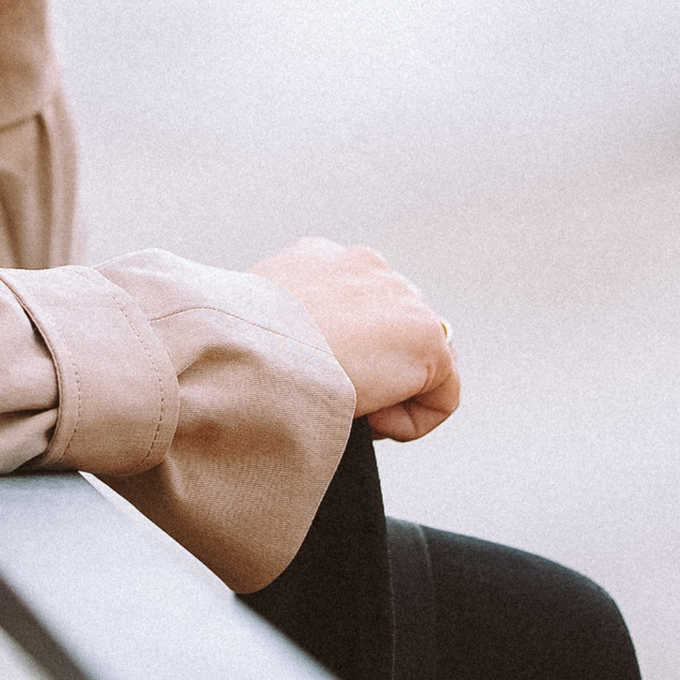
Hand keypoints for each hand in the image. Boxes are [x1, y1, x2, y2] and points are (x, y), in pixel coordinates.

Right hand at [253, 238, 461, 441]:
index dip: (347, 354)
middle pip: (398, 331)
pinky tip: (371, 419)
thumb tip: (301, 353)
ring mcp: (401, 294)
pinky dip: (411, 422)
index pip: (361, 307)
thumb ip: (291, 321)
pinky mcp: (427, 336)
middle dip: (377, 369)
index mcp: (321, 258)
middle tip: (336, 397)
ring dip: (393, 393)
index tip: (317, 379)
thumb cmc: (239, 350)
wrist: (251, 352)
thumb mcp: (258, 321)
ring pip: (421, 364)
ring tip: (351, 406)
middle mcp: (366, 264)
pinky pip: (441, 397)